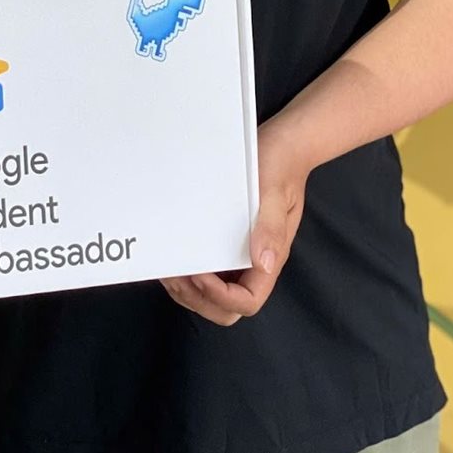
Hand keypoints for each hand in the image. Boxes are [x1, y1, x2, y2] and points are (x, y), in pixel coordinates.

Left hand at [159, 119, 307, 325]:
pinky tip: (176, 256)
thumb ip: (269, 227)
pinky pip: (211, 270)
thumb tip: (262, 262)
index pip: (248, 301)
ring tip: (169, 271)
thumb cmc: (280, 166)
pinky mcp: (229, 241)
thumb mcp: (275, 193)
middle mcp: (255, 260)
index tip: (200, 275)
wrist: (283, 144)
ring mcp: (242, 253)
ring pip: (215, 295)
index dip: (221, 297)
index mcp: (270, 256)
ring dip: (190, 291)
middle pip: (228, 307)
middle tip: (176, 277)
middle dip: (199, 300)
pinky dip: (190, 272)